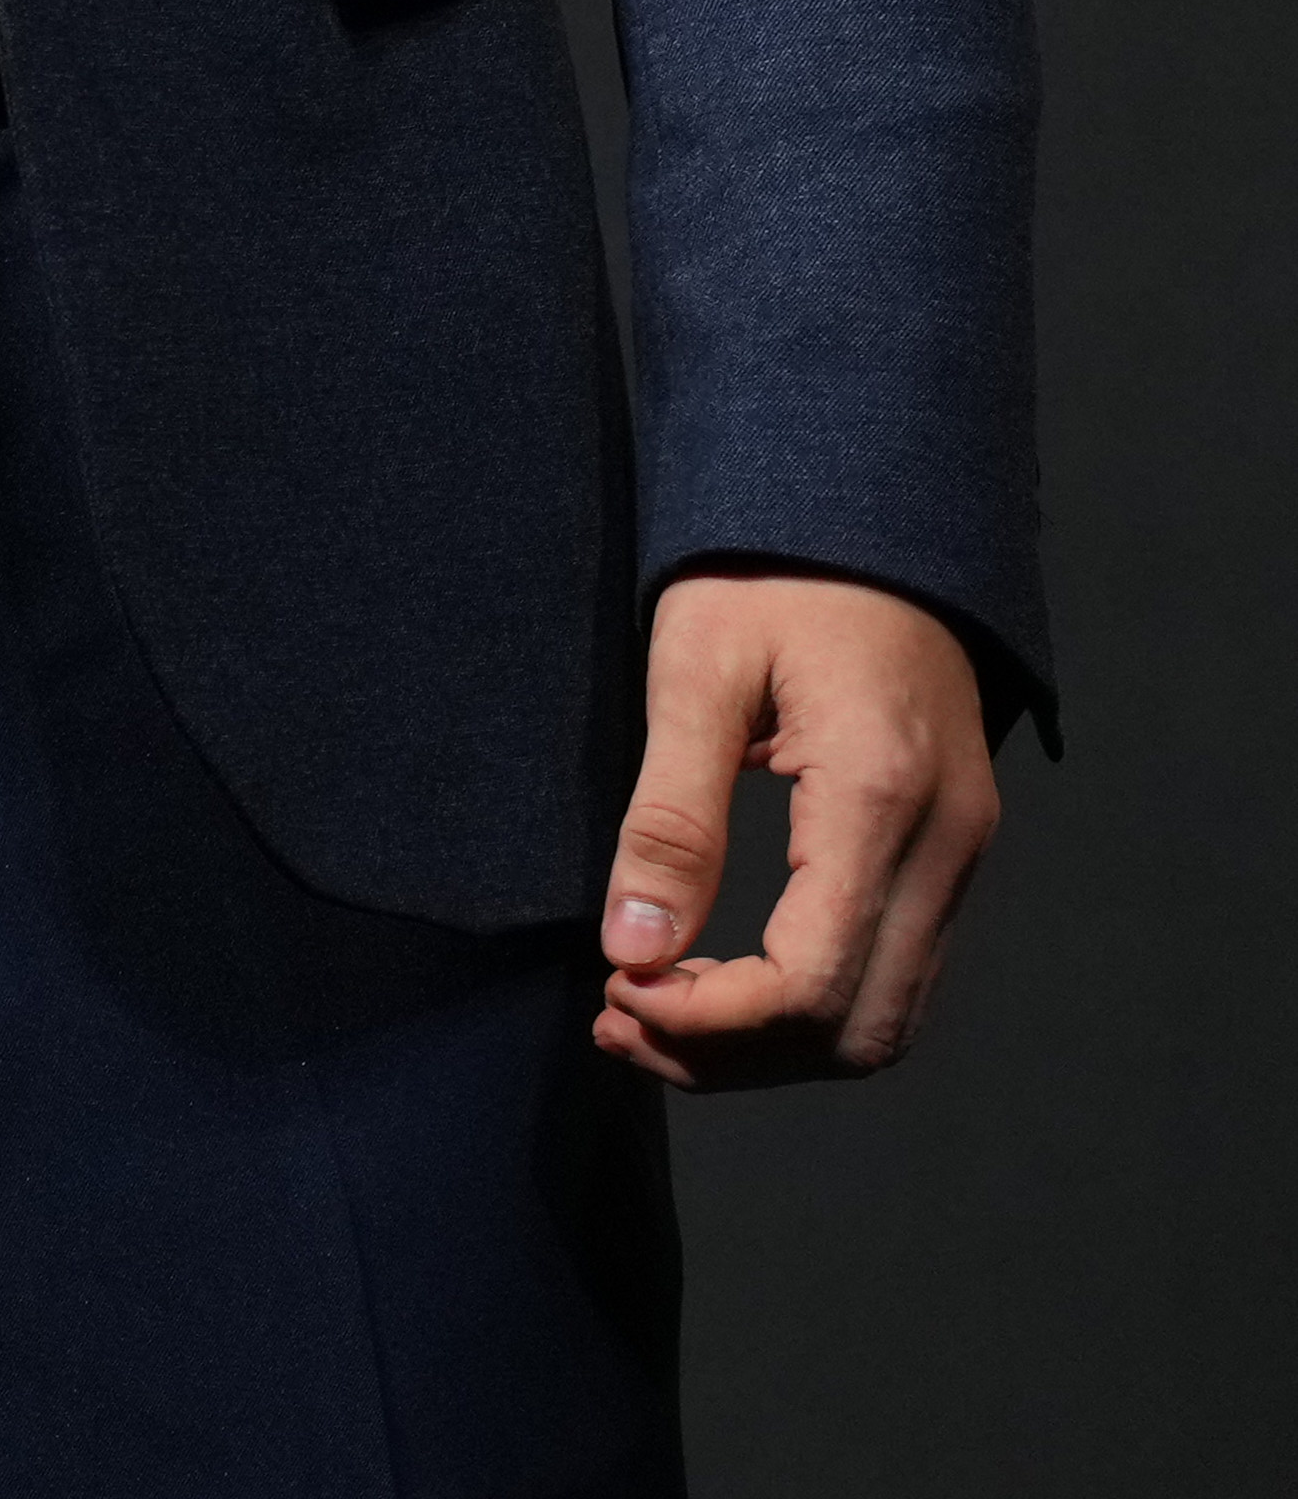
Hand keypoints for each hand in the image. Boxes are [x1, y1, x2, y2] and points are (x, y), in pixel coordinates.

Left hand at [595, 570, 999, 1085]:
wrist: (871, 525)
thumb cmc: (774, 577)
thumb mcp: (696, 670)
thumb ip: (670, 816)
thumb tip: (633, 948)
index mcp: (879, 795)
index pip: (809, 982)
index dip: (708, 1019)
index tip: (616, 991)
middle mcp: (945, 845)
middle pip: (855, 1030)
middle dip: (733, 1054)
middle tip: (619, 1025)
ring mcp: (962, 857)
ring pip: (883, 1021)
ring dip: (769, 1046)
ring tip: (651, 1017)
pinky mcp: (950, 857)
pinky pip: (893, 975)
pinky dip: (807, 1009)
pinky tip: (718, 986)